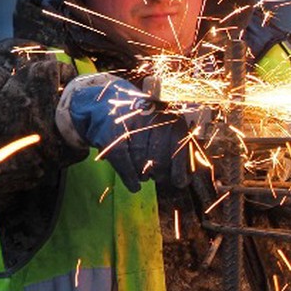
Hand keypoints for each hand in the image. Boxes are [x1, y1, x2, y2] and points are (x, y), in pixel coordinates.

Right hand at [56, 72, 192, 191]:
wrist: (101, 104)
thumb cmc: (136, 119)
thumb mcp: (158, 123)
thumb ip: (174, 144)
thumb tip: (189, 175)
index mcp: (166, 112)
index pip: (178, 141)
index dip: (180, 166)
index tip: (180, 181)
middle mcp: (149, 115)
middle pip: (160, 154)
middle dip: (161, 171)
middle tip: (159, 177)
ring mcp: (128, 123)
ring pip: (141, 160)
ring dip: (145, 175)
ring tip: (145, 177)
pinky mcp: (109, 132)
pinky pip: (123, 161)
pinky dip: (130, 178)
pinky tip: (135, 186)